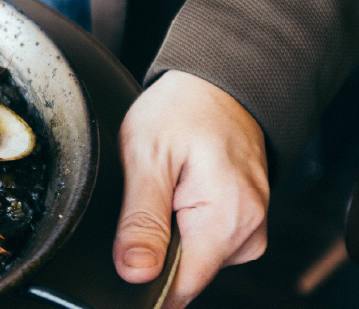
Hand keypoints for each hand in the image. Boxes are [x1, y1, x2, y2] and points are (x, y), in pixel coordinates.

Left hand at [114, 70, 268, 307]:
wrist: (217, 86)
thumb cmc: (184, 110)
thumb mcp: (146, 158)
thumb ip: (140, 222)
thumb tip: (134, 273)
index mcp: (226, 221)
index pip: (180, 287)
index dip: (144, 278)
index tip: (127, 249)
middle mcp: (247, 234)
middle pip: (183, 274)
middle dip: (153, 247)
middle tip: (146, 196)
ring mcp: (247, 230)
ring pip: (189, 260)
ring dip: (165, 233)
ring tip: (163, 188)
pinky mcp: (240, 225)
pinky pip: (200, 243)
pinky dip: (179, 224)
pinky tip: (175, 194)